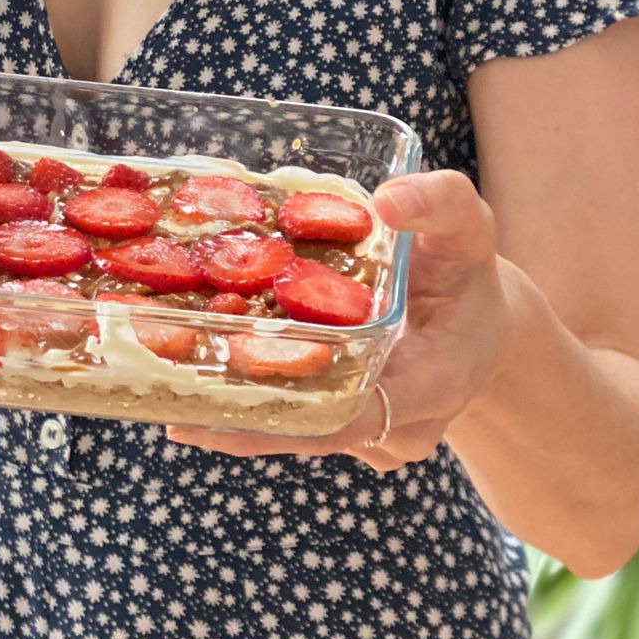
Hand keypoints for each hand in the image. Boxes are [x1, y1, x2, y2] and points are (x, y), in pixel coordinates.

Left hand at [165, 170, 507, 471]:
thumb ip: (438, 203)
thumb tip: (388, 198)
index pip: (363, 411)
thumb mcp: (468, 228)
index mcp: (438, 380)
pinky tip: (187, 381)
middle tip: (167, 394)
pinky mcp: (348, 433)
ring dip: (234, 412)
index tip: (230, 392)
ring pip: (298, 432)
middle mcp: (405, 425)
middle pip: (313, 431)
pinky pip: (297, 422)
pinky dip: (249, 402)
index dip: (296, 407)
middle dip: (240, 417)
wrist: (478, 323)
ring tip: (159, 385)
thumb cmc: (467, 272)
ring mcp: (375, 440)